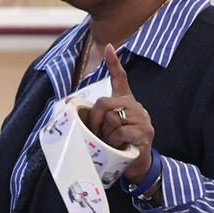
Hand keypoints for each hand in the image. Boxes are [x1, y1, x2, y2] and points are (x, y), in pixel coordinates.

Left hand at [84, 44, 154, 182]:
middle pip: (104, 103)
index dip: (114, 63)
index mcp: (125, 101)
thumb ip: (93, 114)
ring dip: (104, 135)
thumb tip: (68, 102)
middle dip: (94, 120)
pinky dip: (113, 142)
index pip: (120, 78)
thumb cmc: (119, 143)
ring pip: (112, 119)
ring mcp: (142, 119)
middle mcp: (135, 106)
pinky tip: (119, 147)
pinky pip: (120, 132)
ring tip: (110, 143)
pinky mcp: (145, 133)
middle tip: (95, 133)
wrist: (137, 165)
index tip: (109, 47)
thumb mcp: (105, 127)